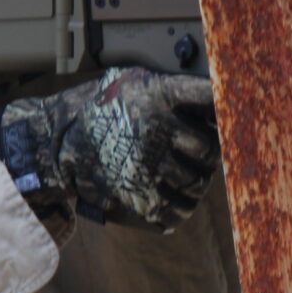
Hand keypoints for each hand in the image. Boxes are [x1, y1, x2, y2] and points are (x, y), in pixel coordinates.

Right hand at [0, 67, 220, 232]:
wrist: (55, 138)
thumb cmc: (102, 107)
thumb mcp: (135, 82)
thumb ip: (173, 89)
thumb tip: (220, 96)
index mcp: (159, 94)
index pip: (209, 96)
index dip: (228, 107)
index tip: (236, 115)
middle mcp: (157, 126)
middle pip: (210, 149)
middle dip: (209, 157)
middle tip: (201, 158)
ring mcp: (147, 161)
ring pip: (198, 183)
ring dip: (196, 185)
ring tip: (188, 179)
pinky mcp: (137, 191)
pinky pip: (177, 210)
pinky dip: (181, 210)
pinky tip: (177, 202)